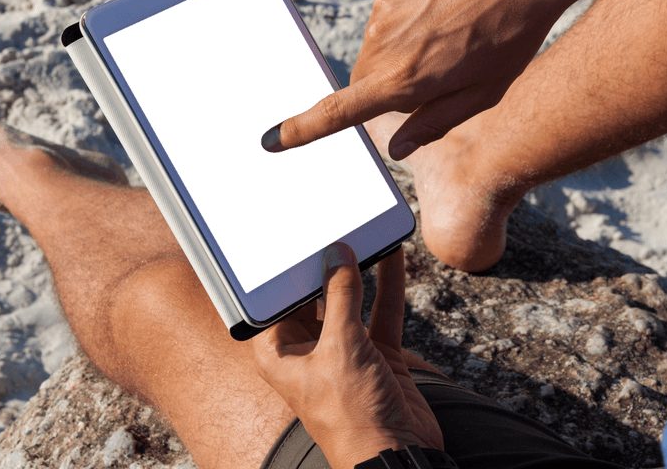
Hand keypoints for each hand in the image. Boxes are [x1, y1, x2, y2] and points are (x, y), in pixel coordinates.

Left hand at [252, 244, 442, 468]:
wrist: (396, 456)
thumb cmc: (351, 415)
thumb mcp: (341, 347)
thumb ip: (340, 296)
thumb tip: (336, 252)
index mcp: (279, 353)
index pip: (271, 300)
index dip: (276, 268)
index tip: (283, 233)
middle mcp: (307, 349)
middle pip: (311, 295)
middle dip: (320, 262)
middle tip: (324, 221)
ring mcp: (343, 351)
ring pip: (348, 299)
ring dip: (356, 269)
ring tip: (358, 229)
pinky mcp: (375, 355)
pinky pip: (380, 311)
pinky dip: (387, 285)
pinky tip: (392, 255)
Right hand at [262, 0, 578, 160]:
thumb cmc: (514, 35)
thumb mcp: (484, 93)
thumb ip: (434, 123)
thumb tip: (395, 147)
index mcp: (405, 80)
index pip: (339, 111)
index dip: (303, 129)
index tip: (271, 140)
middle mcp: (386, 42)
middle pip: (364, 74)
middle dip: (388, 79)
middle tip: (438, 68)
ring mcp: (388, 2)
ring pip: (378, 37)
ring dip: (402, 41)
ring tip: (452, 27)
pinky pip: (391, 1)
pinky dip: (411, 7)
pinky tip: (449, 0)